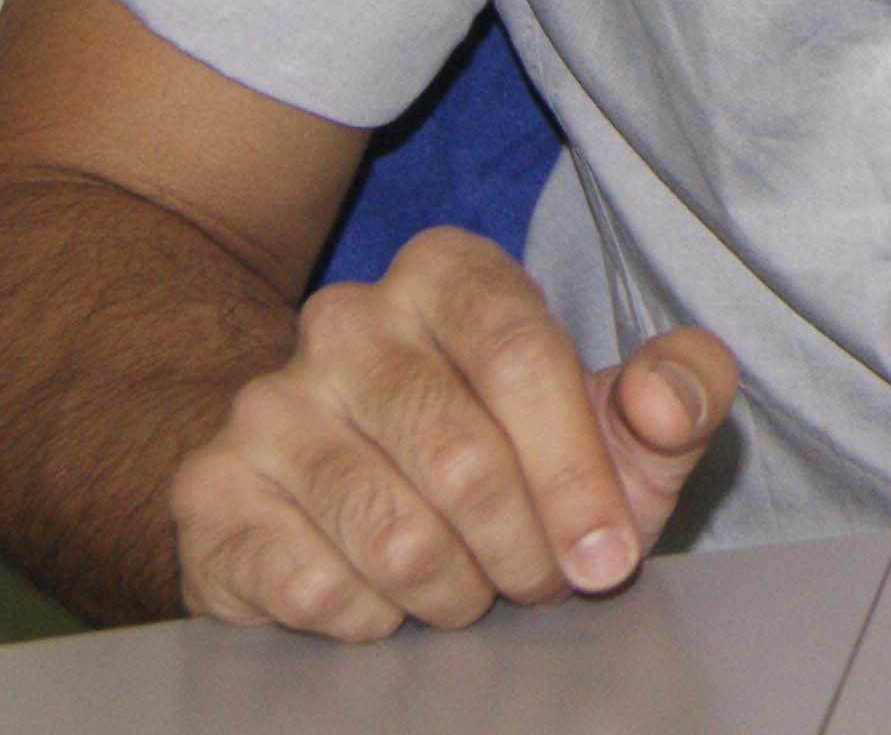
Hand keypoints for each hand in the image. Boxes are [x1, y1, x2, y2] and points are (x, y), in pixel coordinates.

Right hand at [166, 225, 738, 639]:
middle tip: (537, 582)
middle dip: (524, 549)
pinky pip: (315, 585)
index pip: (524, 358)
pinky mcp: (210, 491)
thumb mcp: (618, 425)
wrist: (345, 506)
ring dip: (454, 591)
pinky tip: (384, 598)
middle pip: (462, 456)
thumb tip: (663, 401)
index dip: (577, 474)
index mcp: (448, 272)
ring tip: (466, 588)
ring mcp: (266, 402)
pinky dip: (372, 618)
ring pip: (393, 535)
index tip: (608, 555)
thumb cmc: (513, 458)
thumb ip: (680, 393)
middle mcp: (344, 318)